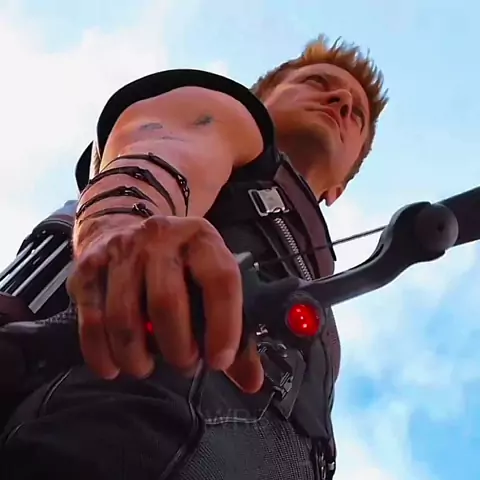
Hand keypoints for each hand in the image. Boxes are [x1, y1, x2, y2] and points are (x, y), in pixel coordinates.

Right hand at [67, 215, 263, 392]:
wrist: (124, 225)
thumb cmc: (176, 263)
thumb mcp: (210, 279)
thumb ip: (236, 330)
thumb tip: (251, 380)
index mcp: (201, 239)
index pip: (220, 279)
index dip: (224, 326)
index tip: (219, 362)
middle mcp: (160, 238)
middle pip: (166, 301)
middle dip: (177, 348)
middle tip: (184, 364)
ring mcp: (120, 250)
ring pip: (124, 315)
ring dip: (137, 356)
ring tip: (148, 366)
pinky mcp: (87, 268)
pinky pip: (91, 320)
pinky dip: (102, 353)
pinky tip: (114, 367)